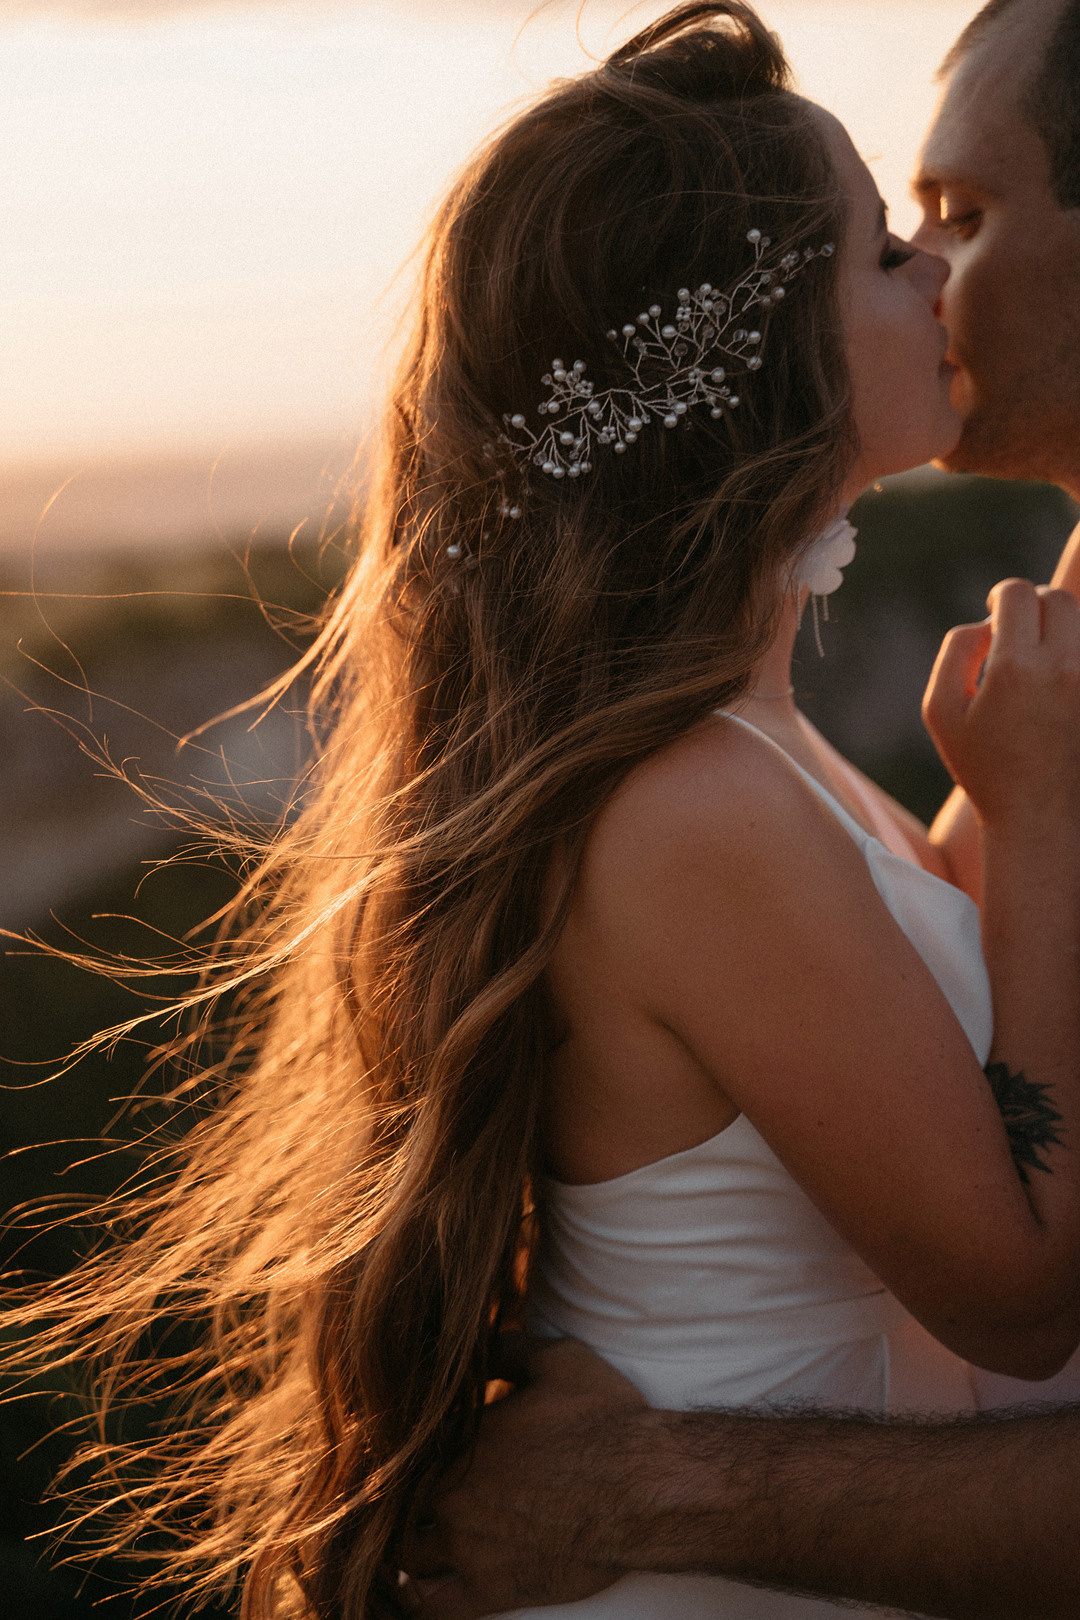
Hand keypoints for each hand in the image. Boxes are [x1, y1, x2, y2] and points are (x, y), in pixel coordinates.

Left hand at [398, 1338, 649, 1618]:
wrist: (643, 1488)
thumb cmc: (605, 1419)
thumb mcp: (558, 1360)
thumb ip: (509, 1348)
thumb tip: (481, 1342)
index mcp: (461, 1438)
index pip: (409, 1446)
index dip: (408, 1448)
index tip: (413, 1450)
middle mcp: (452, 1493)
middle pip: (399, 1502)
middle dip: (403, 1500)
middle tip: (414, 1498)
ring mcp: (468, 1546)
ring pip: (407, 1556)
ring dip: (409, 1549)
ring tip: (417, 1544)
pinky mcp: (491, 1590)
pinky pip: (433, 1610)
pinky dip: (419, 1606)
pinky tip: (418, 1599)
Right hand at [923, 579, 1079, 835]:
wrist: (1040, 819)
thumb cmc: (985, 768)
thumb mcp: (942, 711)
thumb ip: (956, 652)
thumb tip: (986, 622)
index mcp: (1015, 669)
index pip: (1017, 593)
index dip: (1002, 596)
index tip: (997, 613)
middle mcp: (1064, 670)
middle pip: (1059, 599)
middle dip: (1036, 607)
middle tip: (1021, 633)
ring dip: (1063, 629)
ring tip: (1043, 658)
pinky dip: (1075, 657)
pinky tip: (1060, 680)